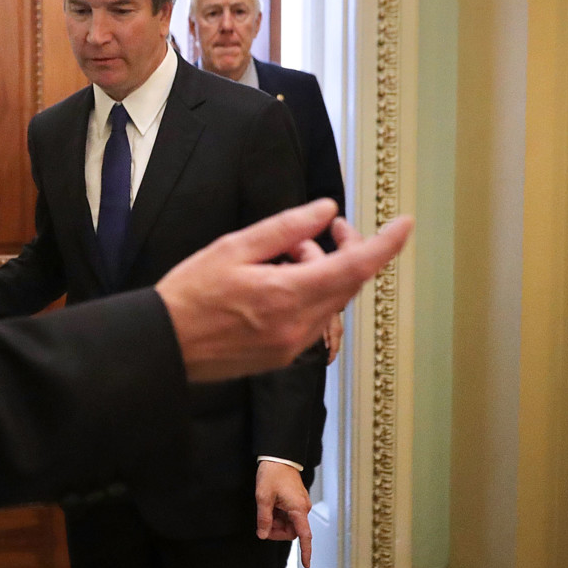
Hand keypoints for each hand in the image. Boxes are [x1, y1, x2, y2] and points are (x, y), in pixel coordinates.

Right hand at [155, 199, 411, 381]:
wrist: (163, 345)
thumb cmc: (189, 294)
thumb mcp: (233, 248)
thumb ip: (285, 229)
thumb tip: (326, 210)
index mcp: (287, 295)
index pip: (356, 268)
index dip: (386, 244)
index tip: (404, 224)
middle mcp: (297, 326)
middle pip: (347, 284)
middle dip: (345, 251)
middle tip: (322, 229)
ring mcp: (291, 346)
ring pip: (330, 301)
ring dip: (321, 272)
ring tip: (283, 255)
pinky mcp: (281, 357)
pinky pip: (312, 319)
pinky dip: (307, 294)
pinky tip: (276, 282)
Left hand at [255, 461, 312, 567]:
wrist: (278, 456)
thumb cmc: (273, 473)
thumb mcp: (263, 497)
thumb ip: (264, 518)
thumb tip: (263, 534)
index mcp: (298, 508)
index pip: (304, 535)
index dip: (306, 551)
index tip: (306, 563)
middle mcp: (302, 507)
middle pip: (292, 531)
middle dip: (277, 532)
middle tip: (262, 527)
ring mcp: (300, 503)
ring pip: (289, 523)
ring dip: (276, 523)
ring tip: (265, 513)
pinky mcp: (295, 500)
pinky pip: (288, 515)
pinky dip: (278, 516)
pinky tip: (270, 508)